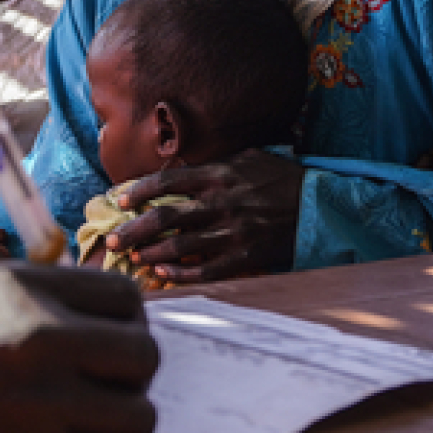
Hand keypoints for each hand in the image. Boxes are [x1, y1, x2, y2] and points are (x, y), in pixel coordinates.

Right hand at [0, 264, 158, 432]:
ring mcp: (47, 395)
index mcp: (20, 285)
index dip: (122, 324)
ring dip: (116, 421)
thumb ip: (25, 308)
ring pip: (137, 411)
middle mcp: (44, 332)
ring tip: (77, 424)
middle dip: (129, 375)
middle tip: (100, 389)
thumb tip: (84, 323)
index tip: (106, 344)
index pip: (123, 296)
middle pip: (144, 351)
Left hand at [109, 148, 305, 285]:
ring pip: (181, 246)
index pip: (170, 180)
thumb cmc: (280, 179)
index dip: (140, 191)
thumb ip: (214, 166)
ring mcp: (234, 231)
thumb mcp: (248, 158)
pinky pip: (207, 269)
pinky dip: (182, 273)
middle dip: (134, 230)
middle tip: (112, 242)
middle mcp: (223, 202)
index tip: (121, 201)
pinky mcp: (246, 256)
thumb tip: (178, 170)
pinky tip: (164, 274)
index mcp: (221, 174)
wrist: (319, 206)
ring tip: (134, 258)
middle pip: (167, 217)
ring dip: (152, 253)